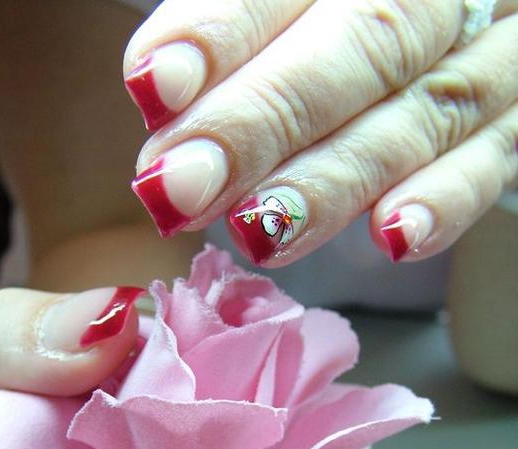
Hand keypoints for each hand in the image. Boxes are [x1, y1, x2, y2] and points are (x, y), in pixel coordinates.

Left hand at [124, 0, 517, 264]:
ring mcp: (484, 56)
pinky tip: (391, 240)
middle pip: (363, 44)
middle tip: (182, 188)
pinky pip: (490, 162)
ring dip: (333, 180)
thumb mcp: (289, 9)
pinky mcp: (510, 120)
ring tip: (258, 231)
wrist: (437, 24)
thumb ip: (234, 24)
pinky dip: (446, 200)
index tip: (153, 88)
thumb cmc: (329, 25)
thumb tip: (157, 89)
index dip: (224, 31)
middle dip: (264, 120)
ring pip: (422, 112)